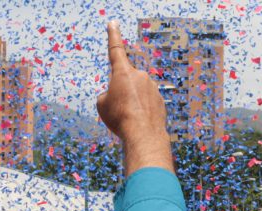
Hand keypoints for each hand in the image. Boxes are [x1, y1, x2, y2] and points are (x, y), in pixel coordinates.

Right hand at [96, 21, 171, 175]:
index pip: (116, 49)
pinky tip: (139, 122)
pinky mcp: (160, 100)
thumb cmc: (120, 118)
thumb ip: (107, 94)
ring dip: (132, 103)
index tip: (113, 24)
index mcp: (123, 72)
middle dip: (121, 91)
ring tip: (129, 118)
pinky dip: (141, 111)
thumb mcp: (102, 105)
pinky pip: (146, 103)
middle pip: (126, 80)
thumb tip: (115, 96)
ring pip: (137, 93)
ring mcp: (152, 87)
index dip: (113, 36)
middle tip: (118, 108)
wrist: (143, 135)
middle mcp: (140, 75)